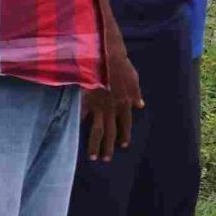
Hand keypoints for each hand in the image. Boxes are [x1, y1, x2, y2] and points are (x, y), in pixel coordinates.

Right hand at [84, 42, 142, 160]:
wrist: (105, 56)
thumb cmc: (120, 65)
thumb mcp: (134, 78)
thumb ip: (136, 93)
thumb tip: (140, 105)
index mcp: (125, 103)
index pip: (125, 123)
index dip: (124, 135)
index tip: (123, 145)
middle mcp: (112, 109)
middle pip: (110, 132)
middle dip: (108, 147)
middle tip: (106, 159)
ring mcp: (98, 107)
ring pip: (96, 131)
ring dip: (94, 145)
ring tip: (93, 157)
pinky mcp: (85, 101)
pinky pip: (81, 116)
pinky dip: (78, 125)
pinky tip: (74, 135)